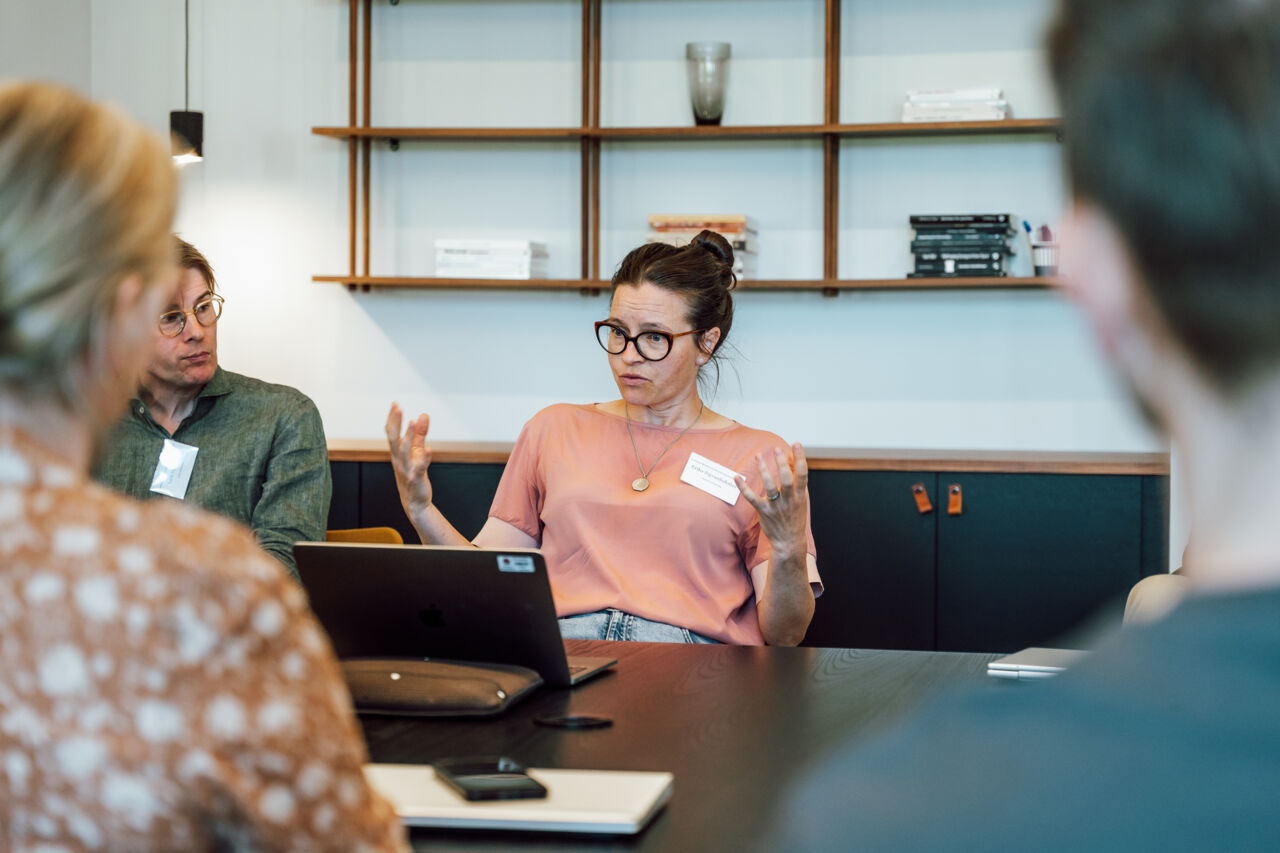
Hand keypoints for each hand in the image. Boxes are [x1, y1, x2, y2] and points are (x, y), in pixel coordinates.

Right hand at [385, 402, 433, 521]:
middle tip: (397, 408)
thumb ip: (420, 434)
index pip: (391, 433)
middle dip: (395, 423)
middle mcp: (399, 460)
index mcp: (397, 452)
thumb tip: (424, 415)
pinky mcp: (416, 478)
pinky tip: (430, 450)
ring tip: (413, 423)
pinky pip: (420, 468)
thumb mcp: (416, 451)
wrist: (414, 502)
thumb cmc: (413, 474)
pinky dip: (424, 459)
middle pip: (394, 439)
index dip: (392, 419)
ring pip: (405, 452)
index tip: (394, 403)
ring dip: (408, 437)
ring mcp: (407, 469)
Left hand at [735, 444, 808, 559]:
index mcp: (800, 496)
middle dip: (781, 463)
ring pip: (769, 486)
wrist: (789, 541)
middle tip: (776, 450)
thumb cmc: (794, 517)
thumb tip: (792, 458)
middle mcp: (789, 500)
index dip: (800, 458)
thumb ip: (796, 480)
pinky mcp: (763, 511)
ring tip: (758, 456)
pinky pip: (751, 498)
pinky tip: (736, 477)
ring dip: (763, 470)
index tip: (796, 444)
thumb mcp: (800, 499)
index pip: (802, 474)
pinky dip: (743, 488)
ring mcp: (776, 506)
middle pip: (786, 478)